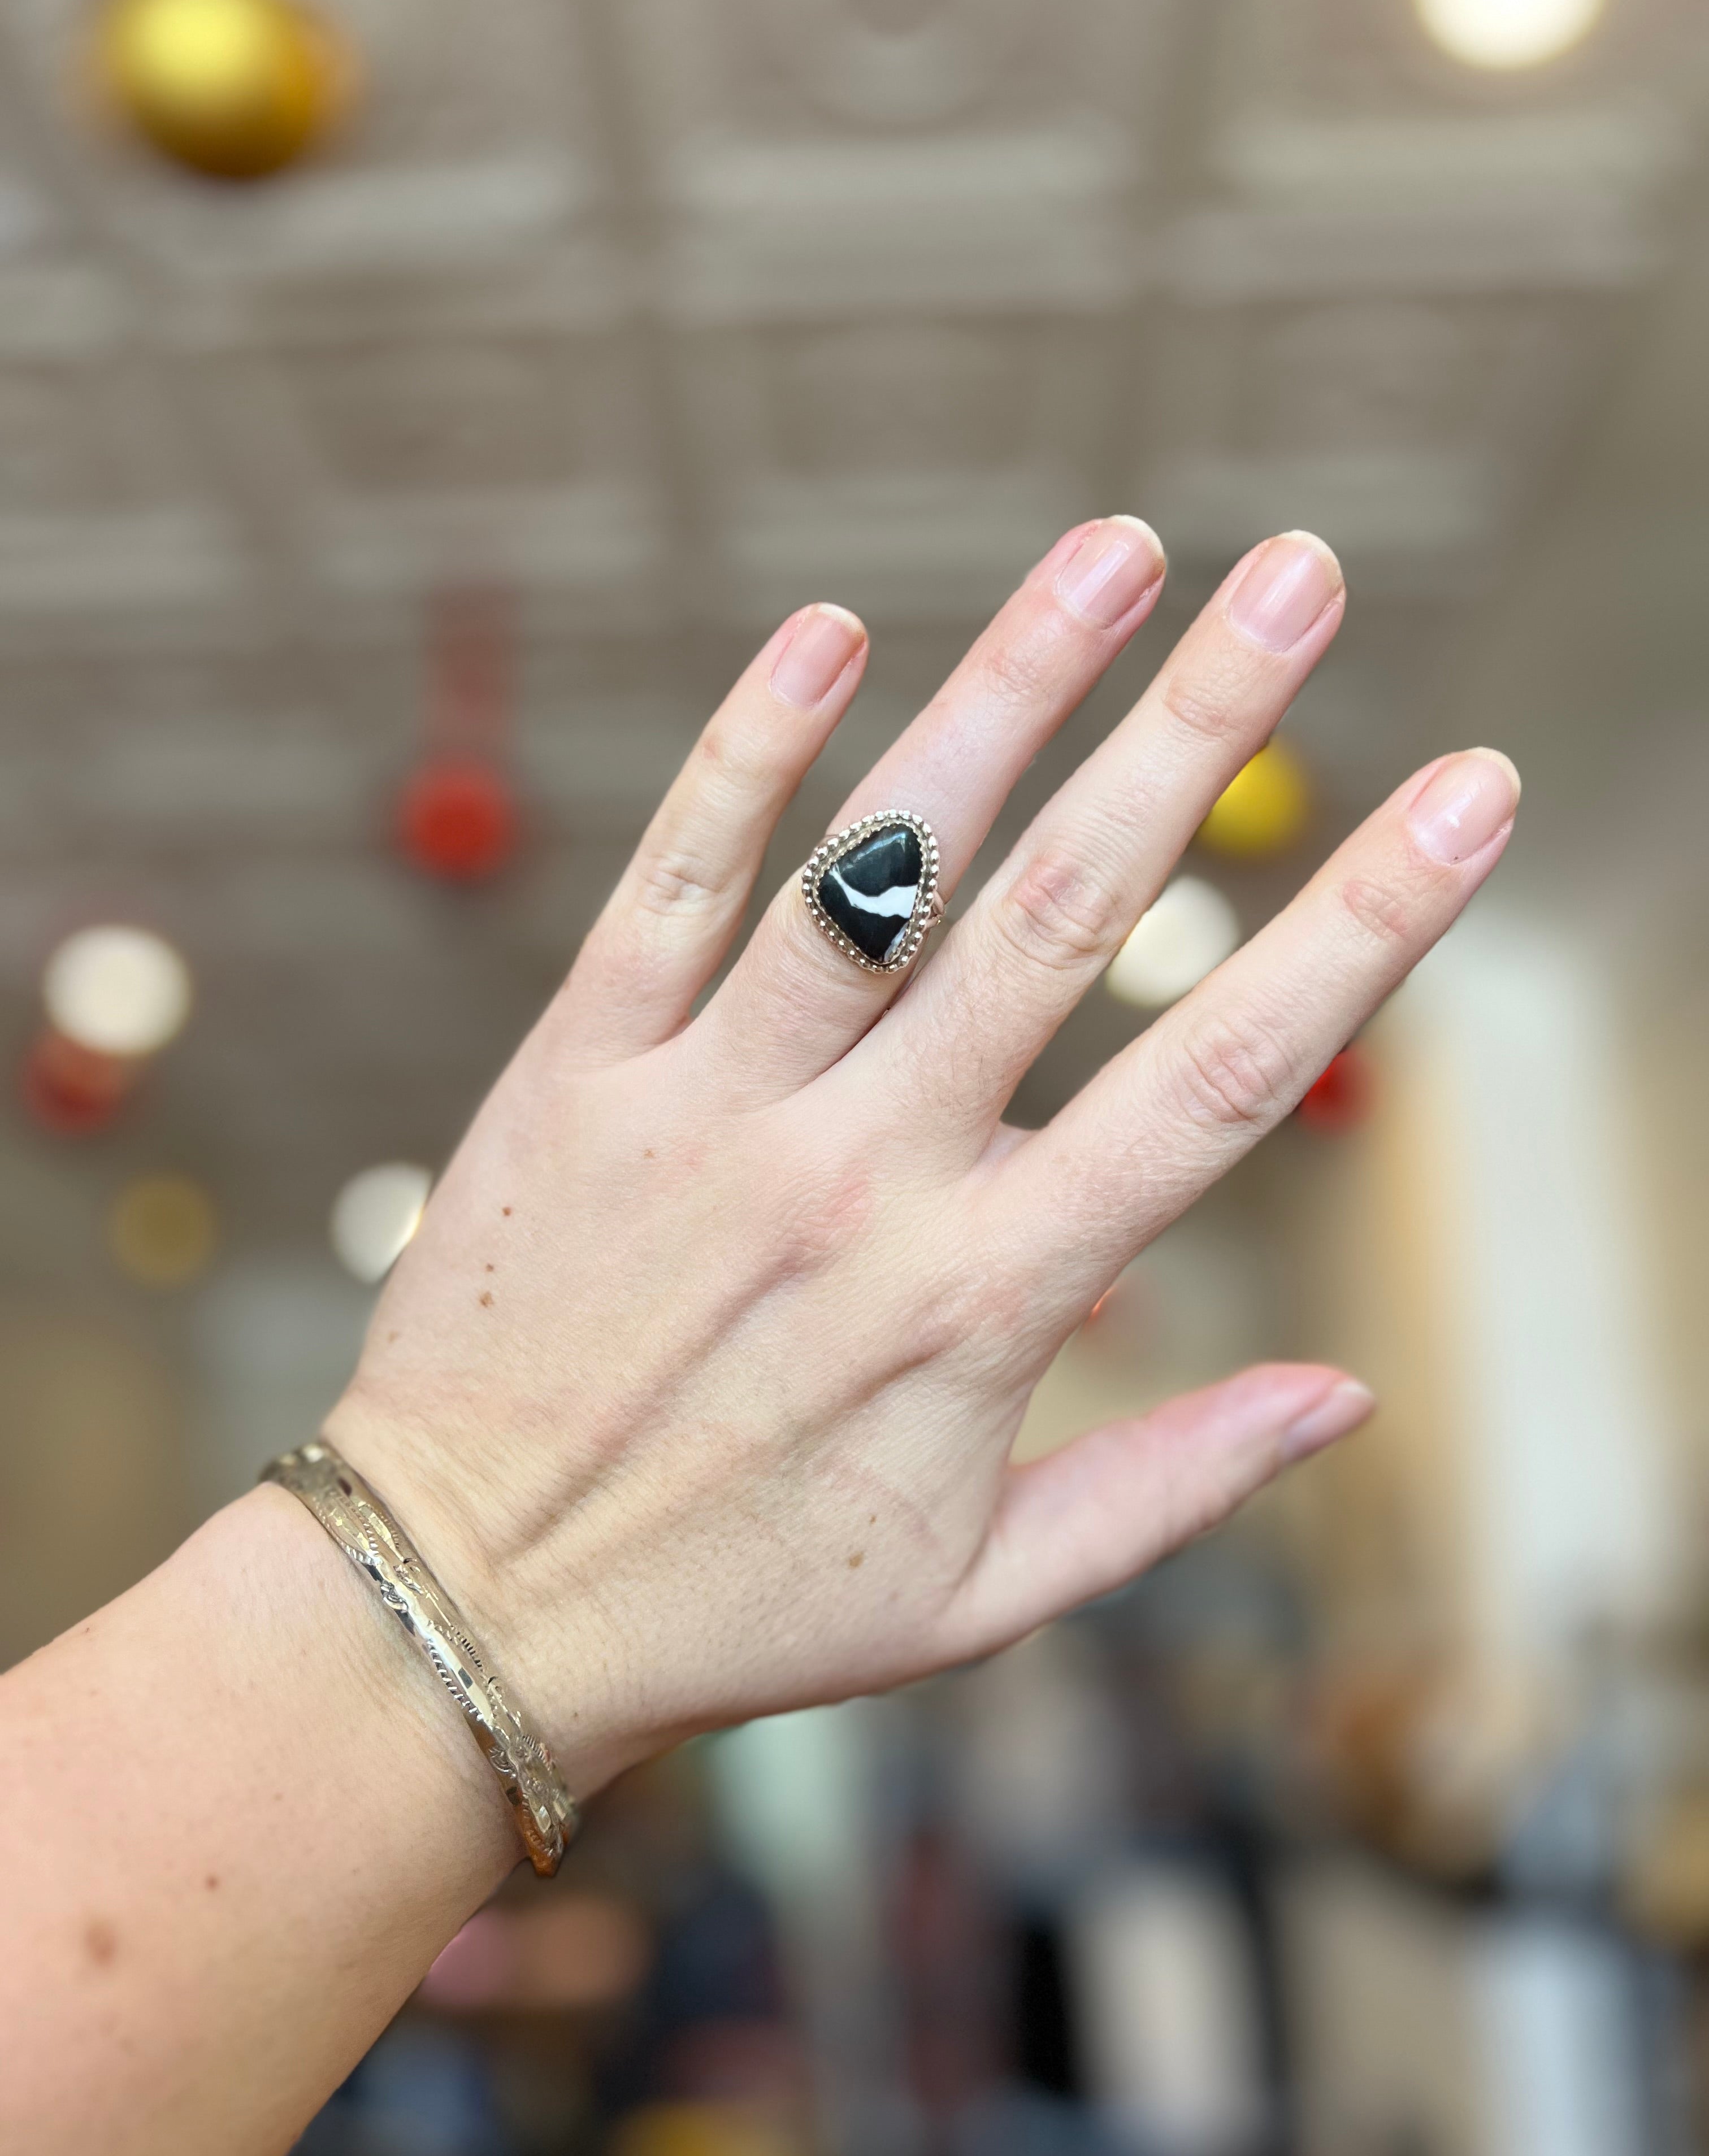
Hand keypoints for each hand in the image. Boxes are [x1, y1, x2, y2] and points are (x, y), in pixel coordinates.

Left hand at [327, 520, 1517, 1797]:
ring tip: (1114, 550)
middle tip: (1301, 576)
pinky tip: (830, 628)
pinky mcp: (576, 1074)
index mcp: (982, 1297)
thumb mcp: (980, 1592)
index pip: (1212, 1080)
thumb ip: (1174, 1485)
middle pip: (1057, 916)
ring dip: (1003, 692)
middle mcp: (857, 1176)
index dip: (1361, 928)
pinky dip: (748, 751)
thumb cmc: (737, 1605)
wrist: (464, 1605)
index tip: (1465, 793)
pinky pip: (670, 885)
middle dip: (1199, 732)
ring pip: (877, 870)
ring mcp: (708, 1112)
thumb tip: (1350, 1393)